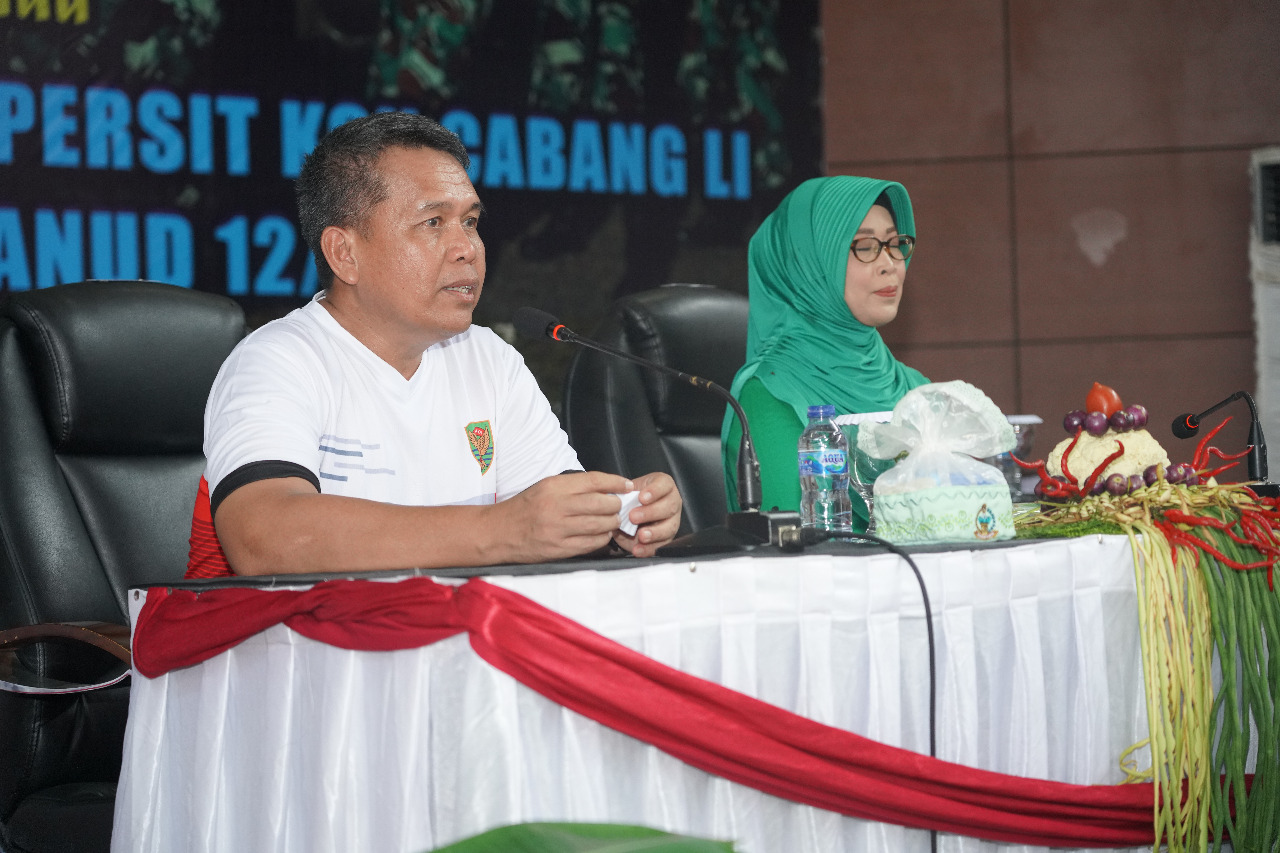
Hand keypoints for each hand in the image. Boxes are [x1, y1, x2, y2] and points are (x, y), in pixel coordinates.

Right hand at [495, 471, 631, 562]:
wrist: (499, 532)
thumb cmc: (524, 508)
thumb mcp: (545, 487)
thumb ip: (572, 487)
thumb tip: (605, 489)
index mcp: (554, 487)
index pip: (594, 481)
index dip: (616, 482)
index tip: (627, 485)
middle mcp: (557, 506)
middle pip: (602, 503)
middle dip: (616, 505)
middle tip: (618, 506)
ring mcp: (558, 530)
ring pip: (600, 525)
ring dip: (612, 523)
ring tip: (612, 521)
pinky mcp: (559, 549)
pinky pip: (592, 543)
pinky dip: (602, 538)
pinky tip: (601, 534)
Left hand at [611, 471, 681, 557]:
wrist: (628, 516)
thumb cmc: (630, 500)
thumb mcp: (626, 492)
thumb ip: (622, 495)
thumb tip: (612, 498)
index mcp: (663, 485)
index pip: (664, 485)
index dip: (654, 491)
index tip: (641, 498)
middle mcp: (672, 501)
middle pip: (668, 506)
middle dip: (650, 513)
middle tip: (633, 517)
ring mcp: (672, 520)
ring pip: (669, 527)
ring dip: (654, 532)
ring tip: (641, 536)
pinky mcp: (668, 538)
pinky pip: (662, 545)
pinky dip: (649, 549)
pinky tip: (638, 549)